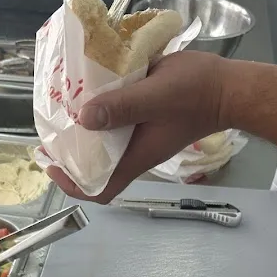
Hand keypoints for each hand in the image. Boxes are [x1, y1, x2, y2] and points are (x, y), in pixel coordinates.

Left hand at [47, 50, 228, 203]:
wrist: (226, 87)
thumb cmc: (196, 93)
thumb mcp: (157, 95)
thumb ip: (123, 107)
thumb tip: (84, 118)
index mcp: (136, 157)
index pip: (99, 190)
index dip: (72, 184)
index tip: (52, 164)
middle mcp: (134, 152)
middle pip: (95, 168)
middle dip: (69, 155)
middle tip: (50, 130)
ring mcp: (139, 137)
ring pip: (103, 144)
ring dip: (81, 131)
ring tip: (62, 107)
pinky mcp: (143, 119)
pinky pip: (114, 122)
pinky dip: (98, 111)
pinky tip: (88, 90)